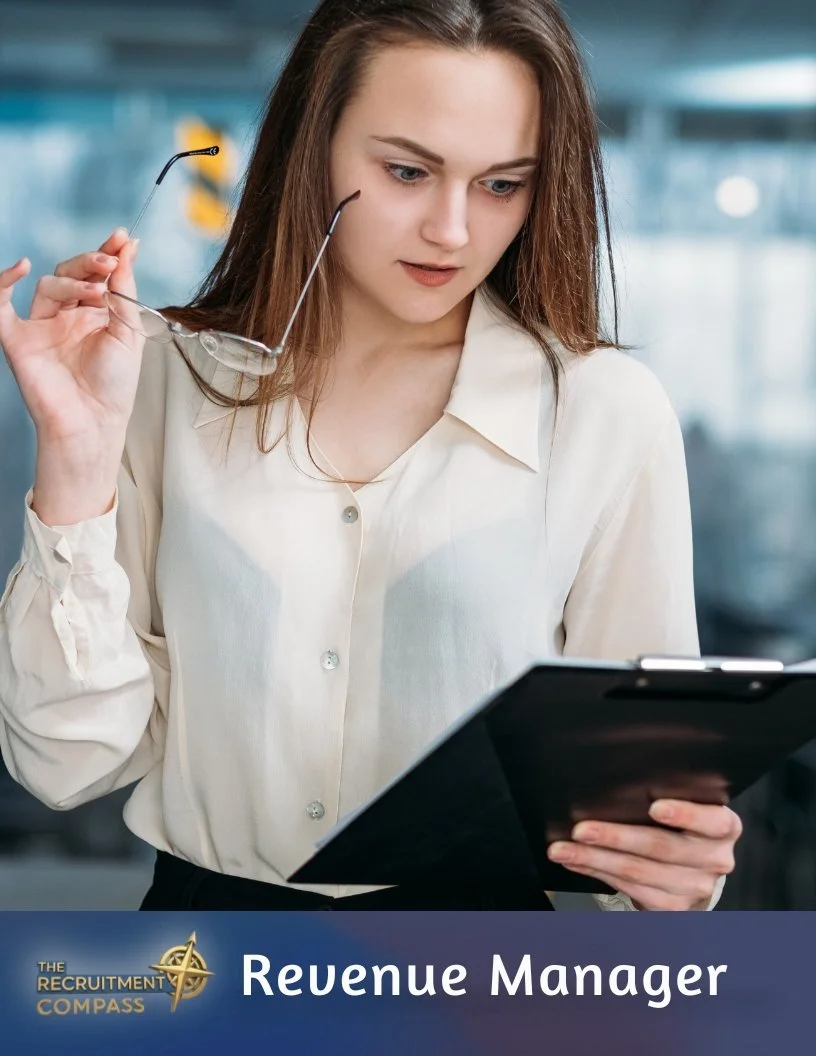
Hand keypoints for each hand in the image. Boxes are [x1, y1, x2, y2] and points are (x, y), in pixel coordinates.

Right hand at [0, 228, 143, 445]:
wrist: (95, 422)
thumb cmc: (114, 386)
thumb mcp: (129, 334)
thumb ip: (125, 293)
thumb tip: (128, 251)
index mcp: (96, 315)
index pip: (96, 274)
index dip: (107, 252)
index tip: (121, 237)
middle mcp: (67, 317)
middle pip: (69, 273)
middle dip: (90, 263)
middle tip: (108, 262)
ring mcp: (42, 326)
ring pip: (47, 286)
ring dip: (71, 282)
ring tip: (96, 293)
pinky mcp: (19, 339)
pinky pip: (0, 306)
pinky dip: (3, 284)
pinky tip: (18, 267)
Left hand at [547, 799, 741, 909]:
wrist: (694, 871)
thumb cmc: (682, 828)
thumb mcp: (686, 808)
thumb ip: (665, 795)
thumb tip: (613, 782)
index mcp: (723, 827)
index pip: (712, 821)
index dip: (685, 814)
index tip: (654, 807)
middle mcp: (714, 859)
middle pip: (661, 848)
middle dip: (615, 837)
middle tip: (581, 829)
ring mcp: (695, 887)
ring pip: (638, 872)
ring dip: (594, 859)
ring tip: (564, 849)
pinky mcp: (673, 908)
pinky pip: (629, 889)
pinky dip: (597, 872)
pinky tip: (576, 862)